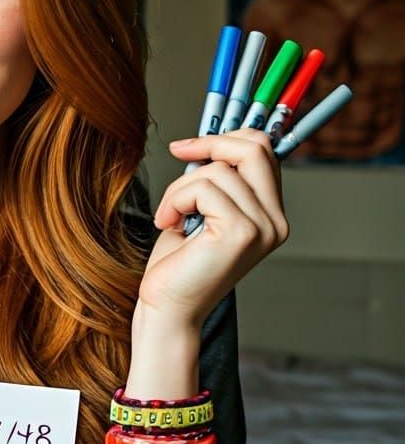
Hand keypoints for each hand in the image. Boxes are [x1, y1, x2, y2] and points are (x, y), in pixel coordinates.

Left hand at [135, 129, 288, 335]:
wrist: (167, 306)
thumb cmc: (178, 261)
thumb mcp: (199, 209)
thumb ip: (214, 179)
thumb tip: (206, 141)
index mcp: (270, 212)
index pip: (263, 151)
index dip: (225, 138)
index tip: (188, 146)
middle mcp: (276, 220)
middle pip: (254, 148)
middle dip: (210, 144)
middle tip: (179, 154)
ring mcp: (263, 227)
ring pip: (218, 170)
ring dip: (180, 187)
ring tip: (170, 215)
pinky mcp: (241, 233)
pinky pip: (204, 189)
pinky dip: (176, 200)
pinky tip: (169, 223)